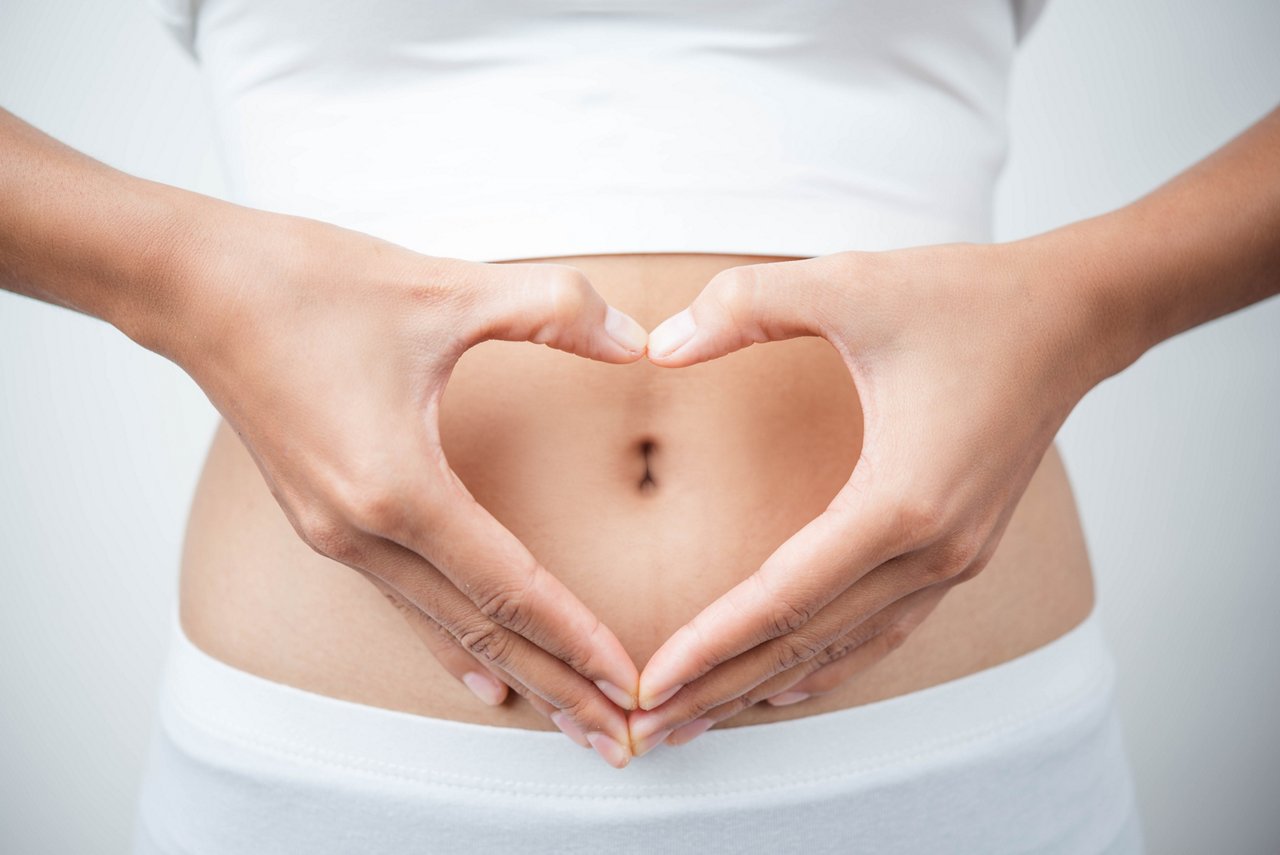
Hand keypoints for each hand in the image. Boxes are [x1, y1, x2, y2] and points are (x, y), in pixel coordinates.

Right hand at [160, 206, 647, 766]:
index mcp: (396, 488)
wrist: (194, 286)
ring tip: (569, 721)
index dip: (576, 638)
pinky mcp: (324, 522)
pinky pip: (404, 603)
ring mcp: (336, 535)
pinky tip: (482, 678)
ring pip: (444, 627)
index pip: (509, 587)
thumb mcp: (446, 287)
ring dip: (514, 674)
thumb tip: (640, 341)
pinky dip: (452, 645)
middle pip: (481, 631)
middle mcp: (362, 532)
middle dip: (557, 688)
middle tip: (621, 741)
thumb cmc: (307, 285)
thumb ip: (555, 311)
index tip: (632, 684)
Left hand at [626, 242, 1106, 753]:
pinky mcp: (959, 553)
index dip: (711, 644)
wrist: (1074, 316)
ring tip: (699, 719)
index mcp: (901, 501)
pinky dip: (826, 664)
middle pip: (807, 645)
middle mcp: (933, 551)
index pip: (784, 598)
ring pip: (844, 650)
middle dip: (722, 689)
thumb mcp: (850, 283)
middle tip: (649, 728)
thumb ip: (745, 306)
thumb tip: (658, 345)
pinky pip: (881, 630)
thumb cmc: (969, 299)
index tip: (649, 684)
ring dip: (765, 687)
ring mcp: (953, 560)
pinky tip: (785, 683)